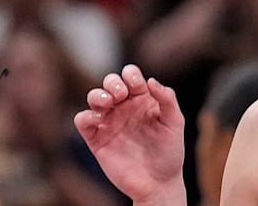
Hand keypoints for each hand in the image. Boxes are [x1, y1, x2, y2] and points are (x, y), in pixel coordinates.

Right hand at [74, 65, 185, 204]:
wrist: (158, 184)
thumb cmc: (169, 153)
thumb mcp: (175, 123)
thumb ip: (167, 99)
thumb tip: (150, 80)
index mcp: (141, 99)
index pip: (130, 76)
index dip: (131, 75)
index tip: (137, 86)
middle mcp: (124, 107)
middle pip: (110, 82)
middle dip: (112, 82)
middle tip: (121, 95)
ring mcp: (109, 122)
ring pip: (93, 97)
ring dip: (97, 95)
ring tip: (107, 103)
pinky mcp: (97, 139)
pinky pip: (82, 121)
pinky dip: (85, 116)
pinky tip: (98, 120)